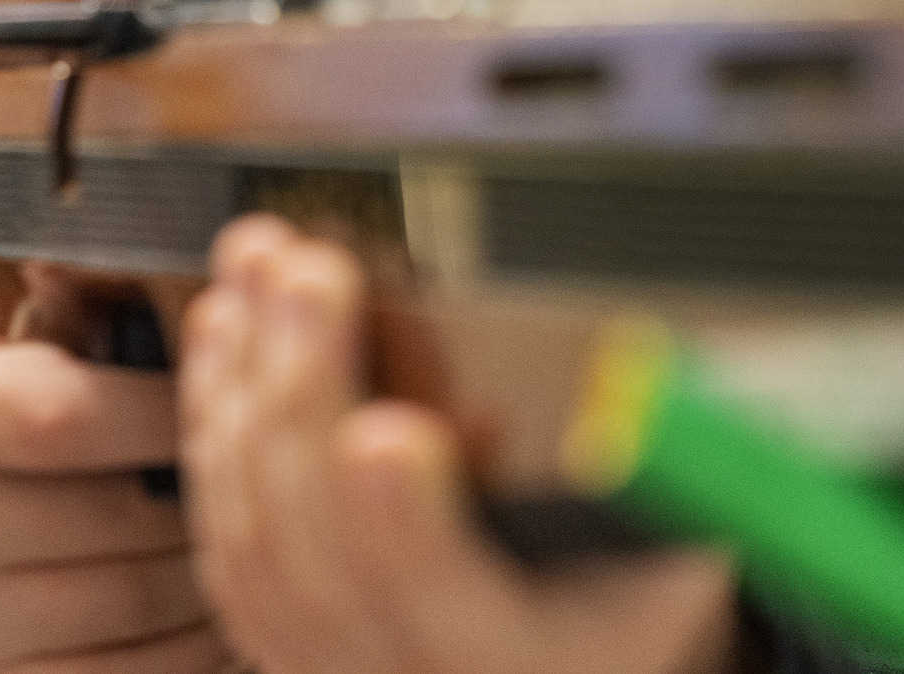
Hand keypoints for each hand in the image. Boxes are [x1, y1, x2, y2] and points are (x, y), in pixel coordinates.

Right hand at [0, 275, 232, 673]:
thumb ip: (39, 307)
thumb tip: (170, 271)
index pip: (68, 413)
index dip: (171, 410)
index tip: (234, 397)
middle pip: (124, 523)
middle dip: (214, 502)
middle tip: (273, 478)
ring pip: (137, 613)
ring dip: (215, 582)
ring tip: (255, 543)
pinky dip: (181, 657)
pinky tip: (211, 619)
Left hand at [177, 216, 740, 673]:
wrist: (572, 659)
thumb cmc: (636, 607)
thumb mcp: (688, 559)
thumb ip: (669, 486)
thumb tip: (659, 392)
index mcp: (527, 672)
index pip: (455, 624)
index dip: (407, 533)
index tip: (388, 436)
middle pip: (320, 559)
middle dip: (303, 394)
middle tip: (306, 272)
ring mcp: (334, 670)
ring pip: (254, 542)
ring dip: (243, 387)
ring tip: (257, 268)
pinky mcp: (285, 642)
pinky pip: (225, 542)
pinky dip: (215, 427)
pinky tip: (221, 334)